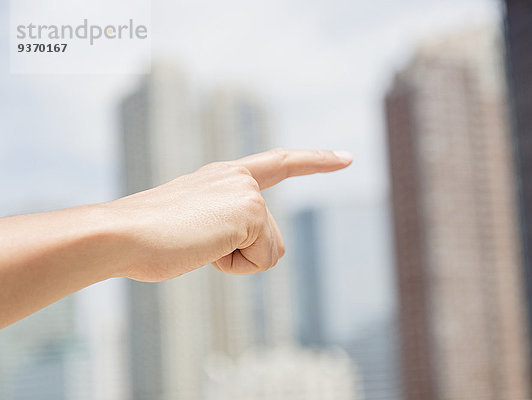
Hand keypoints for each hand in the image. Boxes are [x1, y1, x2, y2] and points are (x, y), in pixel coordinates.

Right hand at [108, 148, 352, 280]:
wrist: (121, 234)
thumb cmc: (145, 238)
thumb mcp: (188, 226)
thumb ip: (219, 225)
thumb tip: (243, 240)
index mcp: (224, 176)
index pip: (278, 163)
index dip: (315, 162)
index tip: (346, 158)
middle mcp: (239, 178)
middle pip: (271, 237)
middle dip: (243, 256)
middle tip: (197, 243)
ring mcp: (246, 192)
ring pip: (270, 251)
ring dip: (235, 261)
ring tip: (197, 244)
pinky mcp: (251, 211)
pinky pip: (263, 260)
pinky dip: (235, 267)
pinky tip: (204, 249)